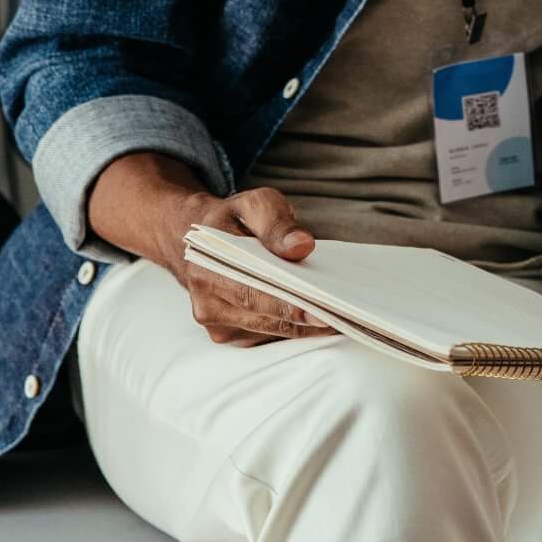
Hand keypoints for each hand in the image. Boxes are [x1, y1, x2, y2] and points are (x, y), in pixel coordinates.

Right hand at [85, 151, 333, 346]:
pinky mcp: (231, 334)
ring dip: (304, 328)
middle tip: (347, 320)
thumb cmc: (231, 219)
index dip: (288, 306)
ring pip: (270, 333)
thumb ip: (277, 223)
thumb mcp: (253, 204)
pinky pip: (268, 337)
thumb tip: (302, 246)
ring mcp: (217, 325)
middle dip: (306, 321)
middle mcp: (207, 305)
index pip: (253, 295)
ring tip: (343, 319)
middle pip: (265, 320)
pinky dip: (294, 329)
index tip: (322, 312)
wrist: (194, 238)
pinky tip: (322, 319)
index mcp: (207, 271)